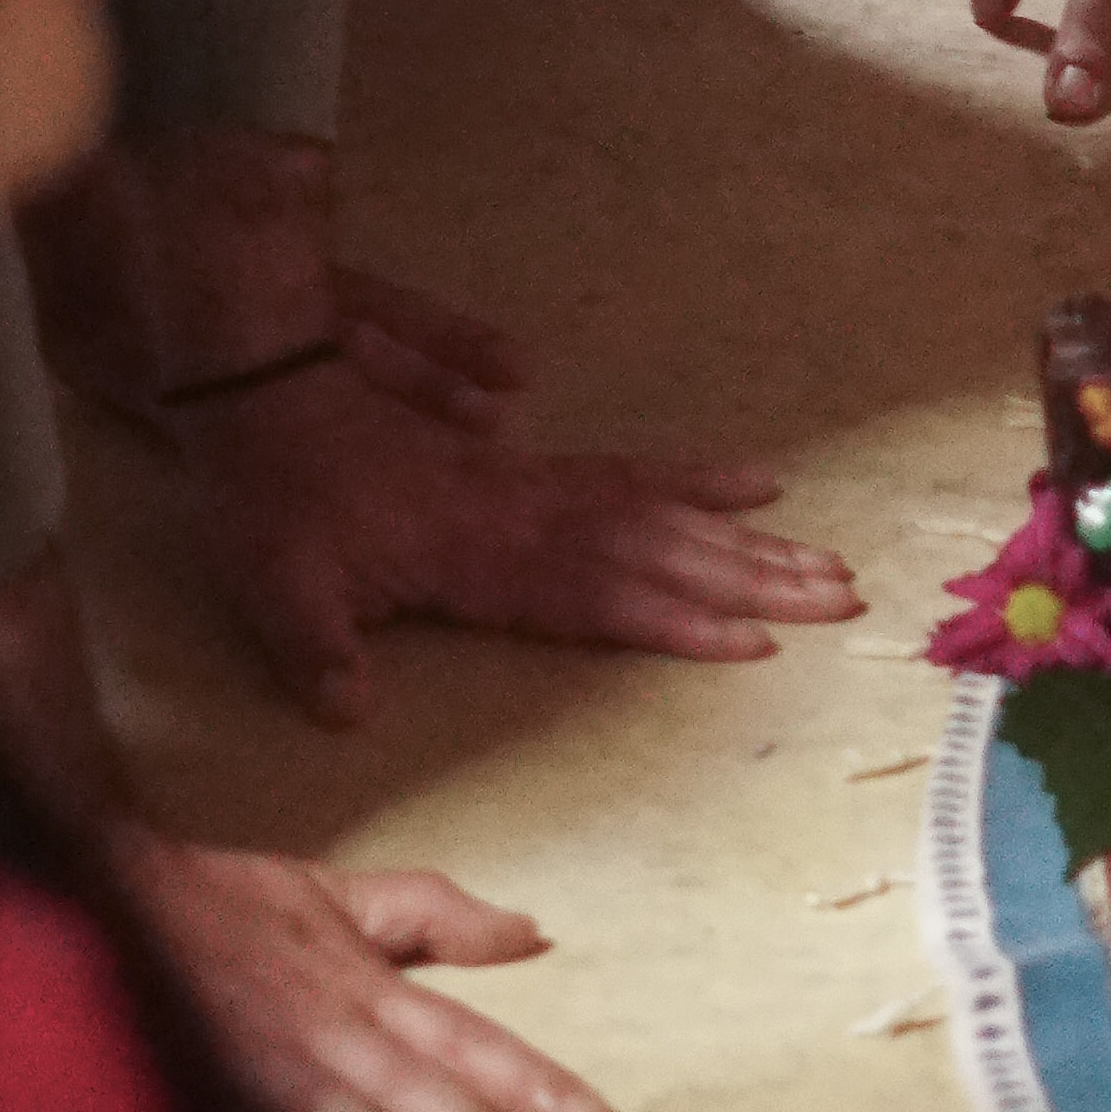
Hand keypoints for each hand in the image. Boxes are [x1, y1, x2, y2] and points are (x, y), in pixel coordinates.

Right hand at [118, 829, 622, 1111]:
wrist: (112, 904)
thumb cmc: (231, 905)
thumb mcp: (341, 891)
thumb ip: (435, 915)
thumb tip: (531, 934)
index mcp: (363, 981)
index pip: (466, 1038)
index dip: (530, 1081)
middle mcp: (333, 1028)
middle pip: (433, 1089)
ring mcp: (283, 1067)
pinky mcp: (235, 1095)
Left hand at [168, 352, 860, 725]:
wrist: (268, 396)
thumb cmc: (272, 504)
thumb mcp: (274, 587)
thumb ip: (317, 652)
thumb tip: (350, 715)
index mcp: (477, 557)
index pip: (596, 595)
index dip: (676, 620)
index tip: (755, 642)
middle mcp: (526, 519)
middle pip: (659, 551)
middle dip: (754, 579)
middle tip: (842, 596)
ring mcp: (536, 488)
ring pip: (662, 515)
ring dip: (747, 541)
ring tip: (825, 559)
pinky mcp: (531, 470)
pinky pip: (631, 474)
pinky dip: (698, 480)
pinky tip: (753, 485)